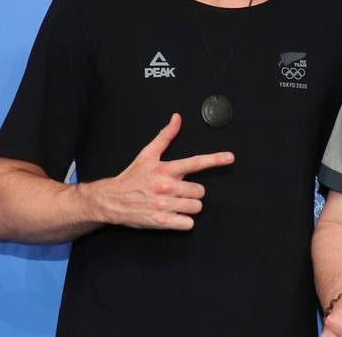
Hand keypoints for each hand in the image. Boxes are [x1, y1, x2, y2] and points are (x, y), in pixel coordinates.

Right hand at [84, 113, 233, 229]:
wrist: (110, 200)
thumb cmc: (131, 177)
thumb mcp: (147, 155)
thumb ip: (165, 137)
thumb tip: (177, 118)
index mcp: (166, 169)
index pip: (195, 162)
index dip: (215, 159)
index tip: (230, 157)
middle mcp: (167, 186)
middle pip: (200, 191)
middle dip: (193, 192)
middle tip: (180, 191)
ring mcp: (164, 205)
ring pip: (196, 207)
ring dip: (189, 207)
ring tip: (176, 203)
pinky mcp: (161, 222)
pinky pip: (188, 224)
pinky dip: (184, 222)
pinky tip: (174, 216)